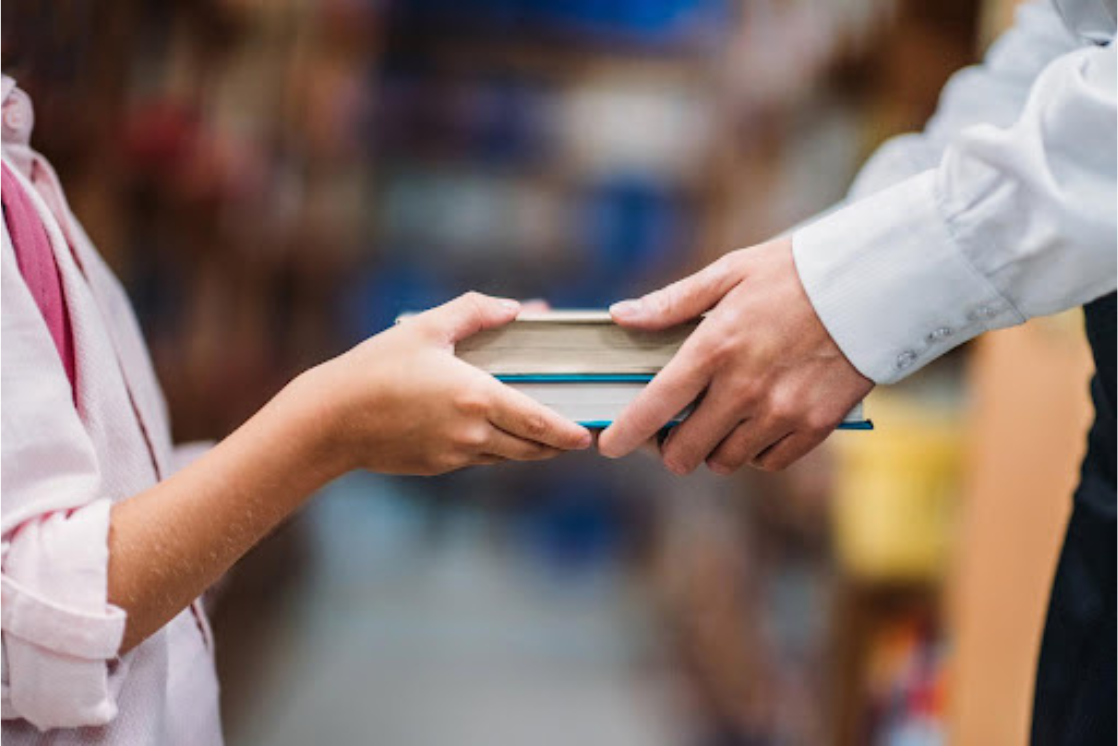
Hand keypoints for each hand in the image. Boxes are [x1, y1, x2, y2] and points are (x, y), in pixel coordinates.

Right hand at [307, 292, 591, 475]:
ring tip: (540, 435)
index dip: (568, 432)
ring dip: (528, 449)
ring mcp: (454, 455)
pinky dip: (495, 450)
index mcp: (475, 397)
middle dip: (556, 444)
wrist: (330, 419)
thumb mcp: (425, 327)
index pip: (539, 422)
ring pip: (507, 458)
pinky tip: (492, 434)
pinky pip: (479, 461)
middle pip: (530, 448)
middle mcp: (471, 433)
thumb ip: (474, 312)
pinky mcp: (437, 467)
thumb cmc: (376, 367)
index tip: (586, 435)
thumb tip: (514, 307)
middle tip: (572, 436)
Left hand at [598, 237, 872, 473]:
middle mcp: (744, 389)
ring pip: (726, 461)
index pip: (655, 407)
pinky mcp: (817, 426)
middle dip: (670, 448)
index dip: (625, 434)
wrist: (876, 282)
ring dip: (715, 448)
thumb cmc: (795, 273)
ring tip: (720, 420)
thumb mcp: (729, 272)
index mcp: (715, 348)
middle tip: (673, 431)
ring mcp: (782, 412)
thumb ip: (672, 303)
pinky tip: (757, 424)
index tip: (609, 444)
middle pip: (685, 452)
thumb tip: (622, 316)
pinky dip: (756, 452)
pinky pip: (769, 462)